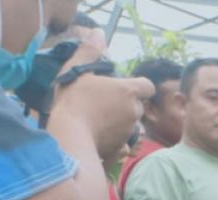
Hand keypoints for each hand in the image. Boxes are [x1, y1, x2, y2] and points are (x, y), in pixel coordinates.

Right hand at [51, 41, 153, 160]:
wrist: (70, 135)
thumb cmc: (74, 99)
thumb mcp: (77, 70)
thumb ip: (89, 52)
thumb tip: (98, 33)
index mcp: (128, 91)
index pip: (147, 86)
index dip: (139, 85)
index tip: (123, 86)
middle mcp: (134, 111)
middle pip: (137, 105)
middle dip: (125, 104)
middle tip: (103, 102)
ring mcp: (130, 131)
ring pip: (131, 124)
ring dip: (121, 122)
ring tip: (99, 120)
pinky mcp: (122, 147)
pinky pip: (125, 143)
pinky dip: (117, 141)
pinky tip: (101, 137)